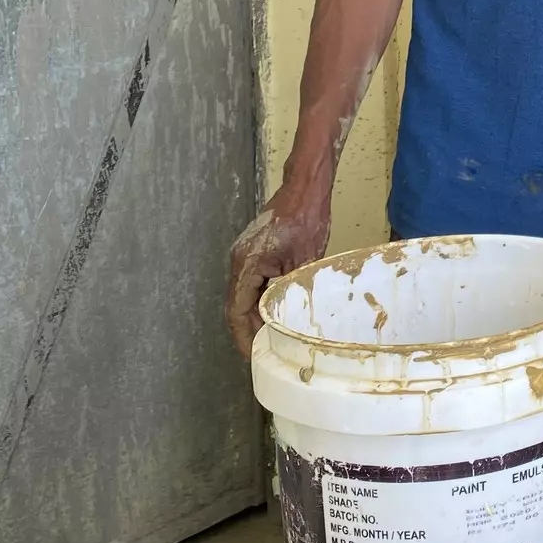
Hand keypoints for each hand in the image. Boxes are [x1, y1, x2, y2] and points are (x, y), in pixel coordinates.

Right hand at [225, 183, 330, 357]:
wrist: (305, 188)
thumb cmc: (307, 217)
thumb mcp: (306, 261)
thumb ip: (294, 292)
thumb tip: (294, 321)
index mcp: (247, 265)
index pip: (237, 311)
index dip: (244, 336)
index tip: (253, 354)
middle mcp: (239, 261)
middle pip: (236, 306)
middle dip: (247, 331)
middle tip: (262, 352)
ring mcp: (244, 255)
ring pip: (243, 295)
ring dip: (253, 316)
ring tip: (269, 337)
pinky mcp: (253, 251)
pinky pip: (250, 283)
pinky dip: (258, 301)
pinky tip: (273, 313)